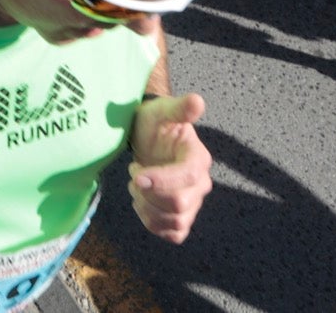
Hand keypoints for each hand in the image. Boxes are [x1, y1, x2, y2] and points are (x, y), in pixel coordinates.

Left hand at [128, 93, 212, 243]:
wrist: (149, 140)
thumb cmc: (155, 124)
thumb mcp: (162, 111)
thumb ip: (179, 108)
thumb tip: (197, 101)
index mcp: (199, 159)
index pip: (187, 177)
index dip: (161, 180)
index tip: (136, 173)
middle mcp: (201, 184)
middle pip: (178, 204)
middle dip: (148, 194)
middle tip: (134, 174)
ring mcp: (193, 203)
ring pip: (174, 222)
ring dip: (147, 208)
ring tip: (136, 187)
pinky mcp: (182, 217)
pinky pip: (173, 234)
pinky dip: (153, 224)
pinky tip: (142, 203)